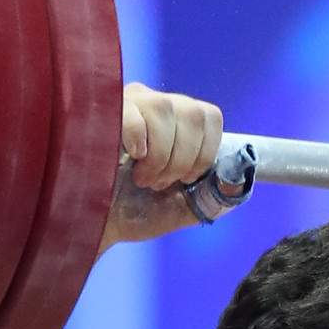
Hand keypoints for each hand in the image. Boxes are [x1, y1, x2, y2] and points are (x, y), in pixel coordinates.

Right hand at [101, 84, 226, 249]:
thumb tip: (237, 182)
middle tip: (159, 183)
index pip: (209, 116)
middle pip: (193, 112)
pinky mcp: (101, 109)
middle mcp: (152, 105)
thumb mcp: (179, 210)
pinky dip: (139, 142)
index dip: (206, 151)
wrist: (90, 226)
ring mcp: (126, 103)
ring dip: (160, 156)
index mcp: (175, 123)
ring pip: (166, 108)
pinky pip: (133, 112)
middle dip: (184, 159)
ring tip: (141, 178)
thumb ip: (212, 198)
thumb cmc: (129, 212)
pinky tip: (124, 160)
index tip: (188, 179)